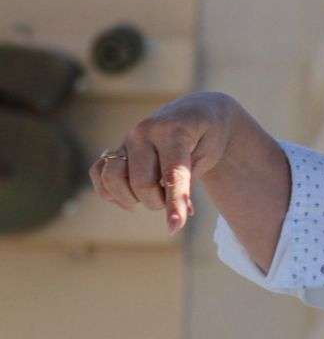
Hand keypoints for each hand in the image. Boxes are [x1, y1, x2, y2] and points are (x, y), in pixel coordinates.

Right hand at [90, 90, 239, 233]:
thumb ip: (188, 181)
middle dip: (159, 201)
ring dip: (133, 198)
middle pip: (142, 183)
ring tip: (155, 194)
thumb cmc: (208, 135)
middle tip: (174, 197)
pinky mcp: (116, 148)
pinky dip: (109, 191)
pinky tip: (128, 197)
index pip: (172, 174)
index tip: (174, 227)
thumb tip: (176, 217)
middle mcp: (145, 132)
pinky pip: (98, 172)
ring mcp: (127, 139)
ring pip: (113, 179)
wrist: (197, 111)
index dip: (174, 203)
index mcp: (174, 130)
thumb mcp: (210, 153)